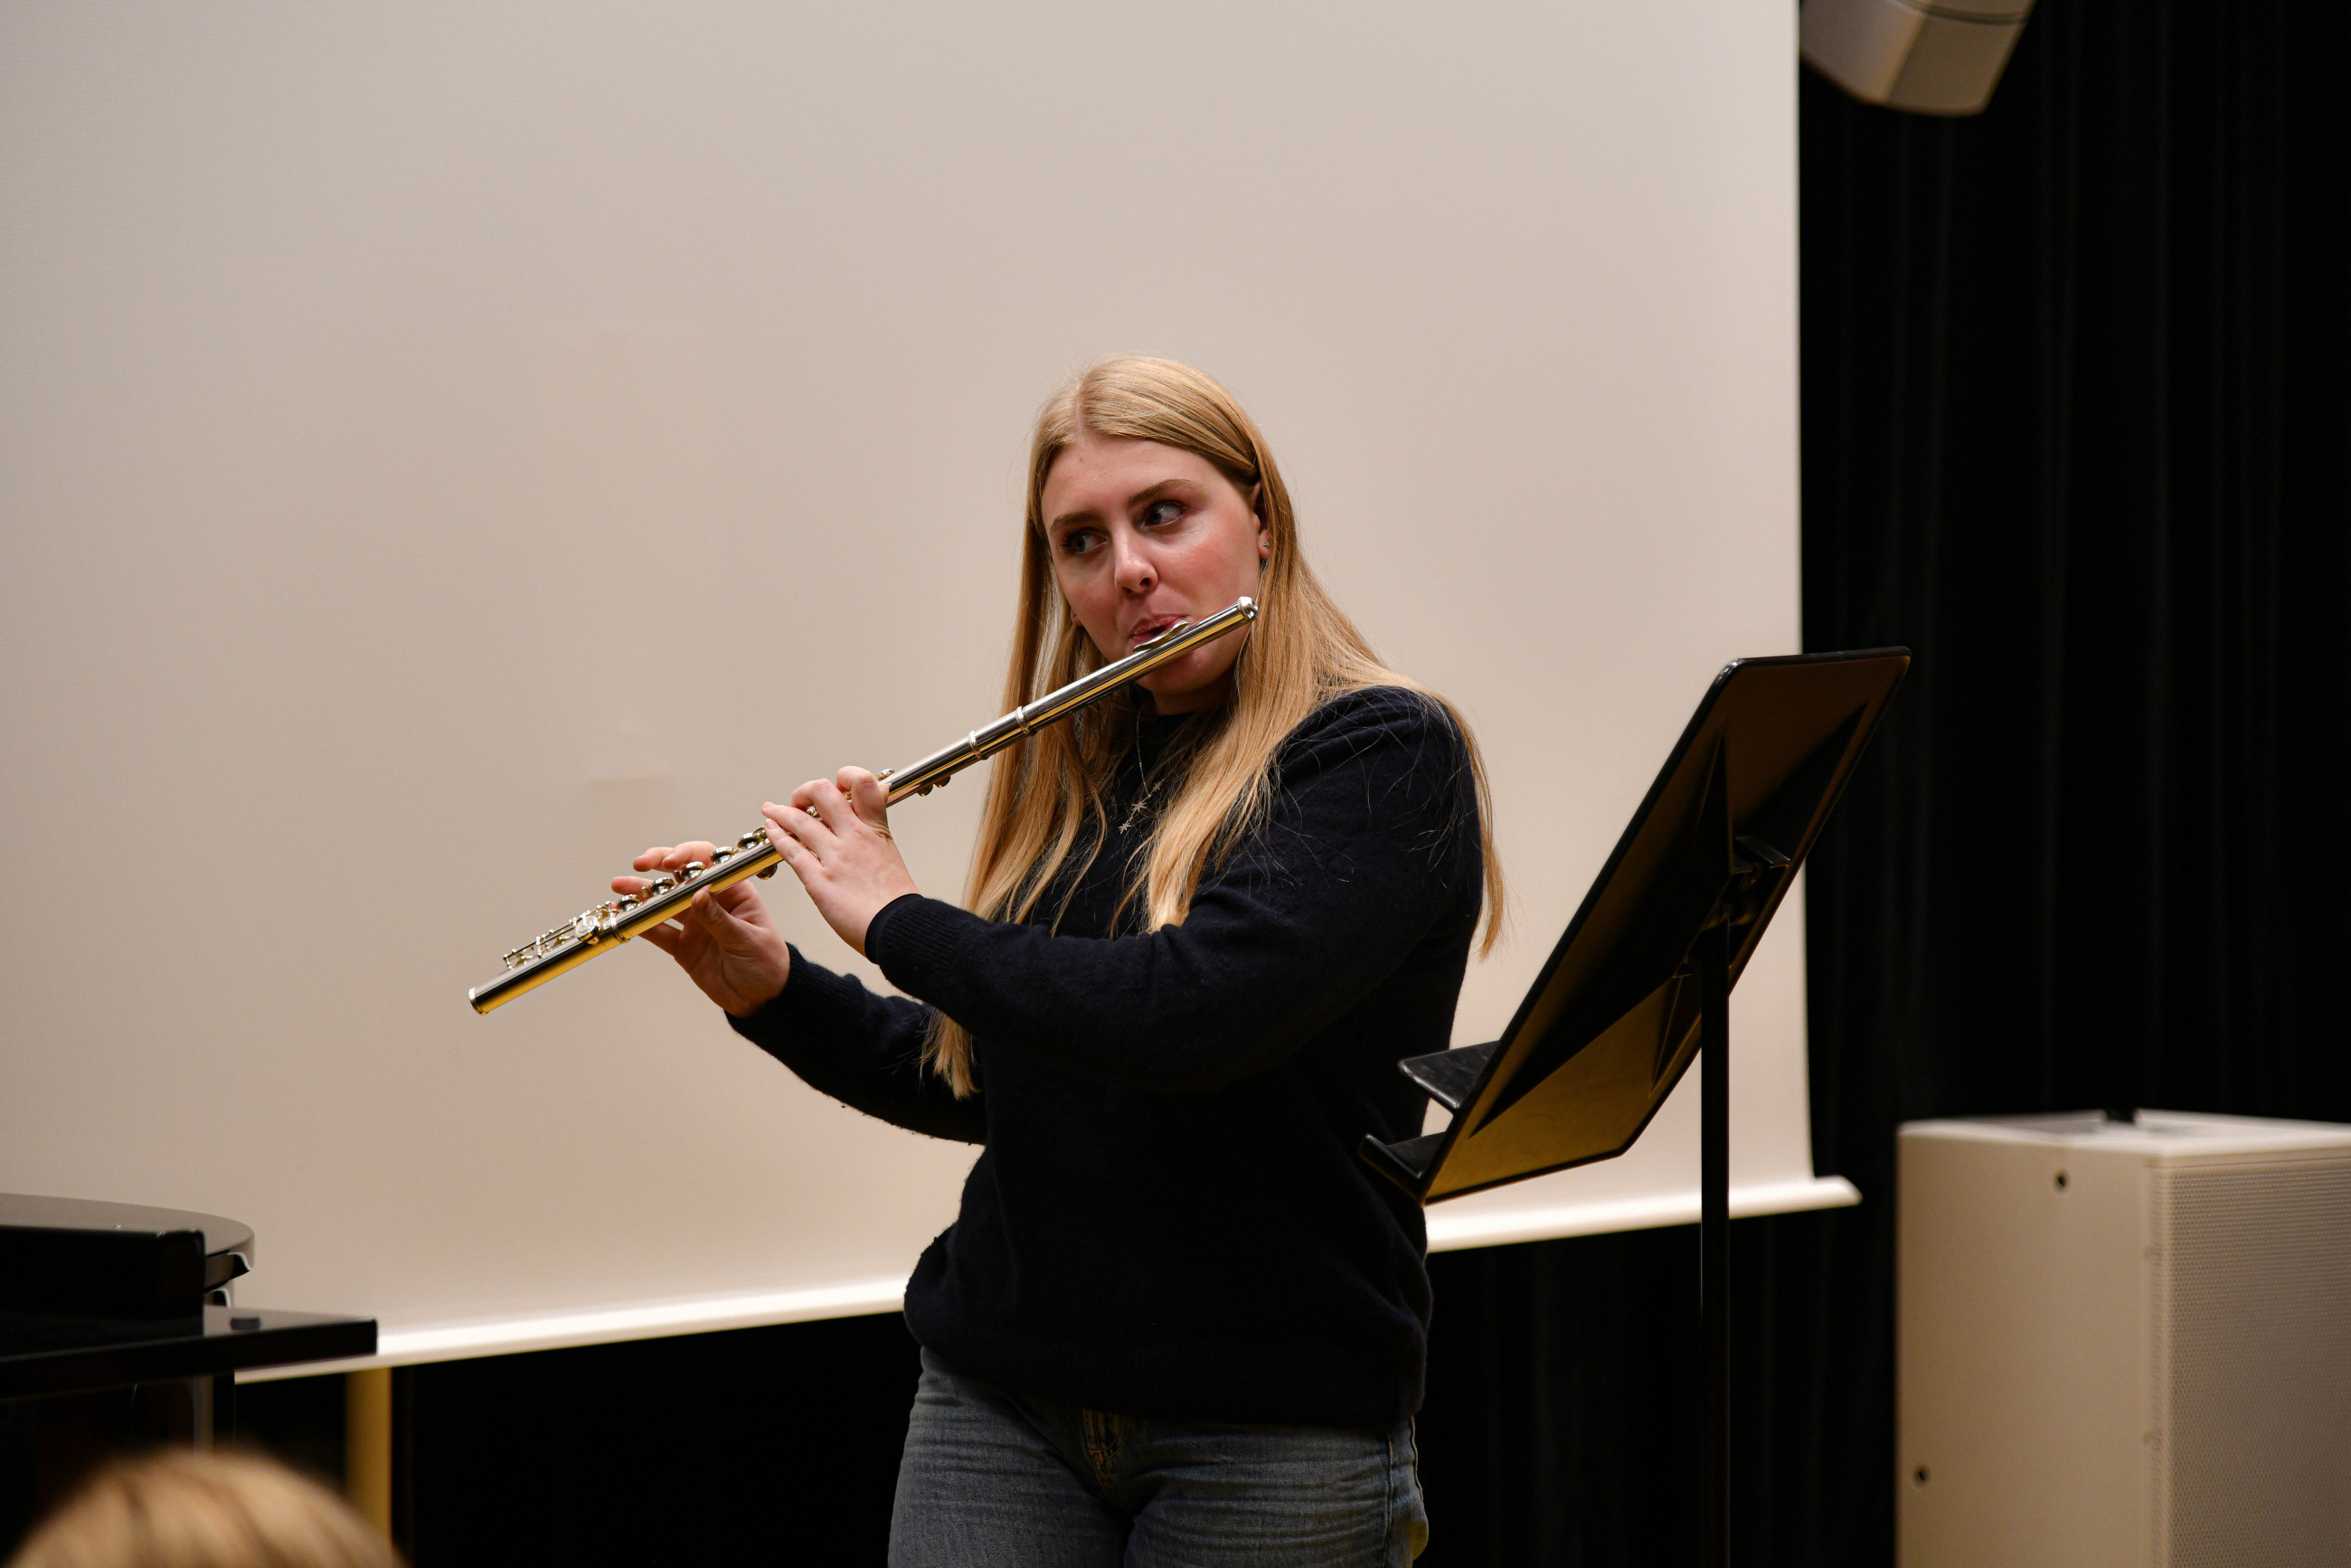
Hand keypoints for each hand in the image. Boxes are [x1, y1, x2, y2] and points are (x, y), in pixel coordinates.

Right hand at [612, 842, 790, 1016]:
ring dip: (641, 893)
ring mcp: (694, 922)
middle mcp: (711, 901)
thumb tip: (698, 894)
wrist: (762, 999)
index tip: (670, 862)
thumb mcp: (747, 940)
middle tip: (639, 865)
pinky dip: (640, 924)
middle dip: (658, 865)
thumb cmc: (766, 962)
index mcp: (734, 890)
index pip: (709, 862)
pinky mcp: (682, 945)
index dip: (688, 855)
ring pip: (663, 901)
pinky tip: (625, 916)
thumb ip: (720, 919)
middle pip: (680, 875)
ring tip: (619, 886)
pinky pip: (657, 931)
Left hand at [763, 767, 919, 957]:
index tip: (836, 786)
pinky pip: (791, 850)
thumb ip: (876, 827)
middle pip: (823, 792)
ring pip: (800, 820)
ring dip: (780, 812)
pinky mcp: (819, 880)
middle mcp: (854, 836)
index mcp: (875, 828)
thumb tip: (878, 802)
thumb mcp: (890, 851)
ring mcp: (835, 856)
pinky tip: (771, 831)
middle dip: (805, 792)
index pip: (862, 782)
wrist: (900, 928)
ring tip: (771, 811)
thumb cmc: (896, 899)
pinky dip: (776, 836)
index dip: (845, 777)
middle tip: (800, 801)